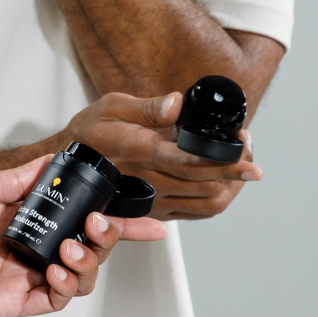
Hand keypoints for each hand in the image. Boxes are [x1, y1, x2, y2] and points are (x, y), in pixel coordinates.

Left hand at [0, 157, 165, 316]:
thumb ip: (12, 180)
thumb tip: (47, 163)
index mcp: (21, 214)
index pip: (75, 213)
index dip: (112, 215)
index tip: (142, 213)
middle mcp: (27, 243)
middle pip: (88, 244)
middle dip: (108, 236)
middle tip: (102, 225)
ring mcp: (22, 272)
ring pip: (79, 273)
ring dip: (88, 260)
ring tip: (71, 248)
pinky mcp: (11, 300)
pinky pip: (53, 300)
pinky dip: (65, 287)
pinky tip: (57, 271)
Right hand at [64, 92, 261, 221]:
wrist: (68, 170)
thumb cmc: (91, 133)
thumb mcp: (113, 106)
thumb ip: (148, 107)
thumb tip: (178, 103)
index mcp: (141, 152)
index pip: (191, 163)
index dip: (225, 163)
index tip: (249, 161)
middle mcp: (150, 182)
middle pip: (208, 187)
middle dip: (235, 170)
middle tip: (246, 147)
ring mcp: (153, 202)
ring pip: (207, 205)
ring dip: (230, 186)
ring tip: (239, 164)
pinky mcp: (154, 212)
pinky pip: (195, 213)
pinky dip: (216, 198)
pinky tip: (220, 180)